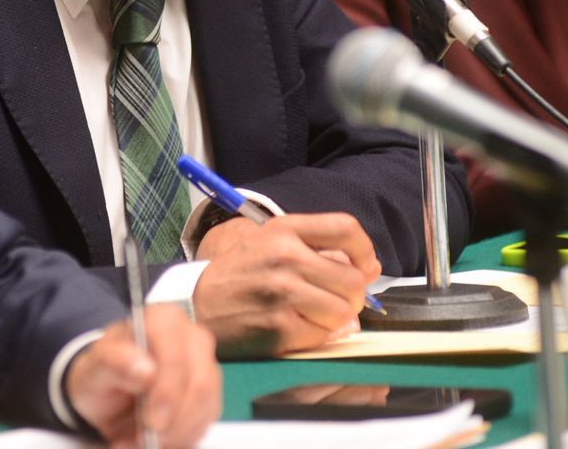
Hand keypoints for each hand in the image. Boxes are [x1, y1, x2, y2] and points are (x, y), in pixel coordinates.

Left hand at [65, 305, 220, 448]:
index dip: (167, 390)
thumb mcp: (93, 369)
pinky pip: (206, 422)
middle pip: (200, 382)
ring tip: (139, 442)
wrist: (108, 394)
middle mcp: (192, 338)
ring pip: (206, 406)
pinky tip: (156, 440)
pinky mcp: (209, 395)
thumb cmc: (103, 374)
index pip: (176, 353)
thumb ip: (113, 362)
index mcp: (163, 320)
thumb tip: (145, 369)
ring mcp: (205, 366)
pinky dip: (180, 438)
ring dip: (175, 434)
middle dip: (173, 421)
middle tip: (143, 440)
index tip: (151, 421)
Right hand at [191, 213, 380, 356]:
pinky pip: (322, 336)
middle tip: (335, 300)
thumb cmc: (241, 273)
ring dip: (336, 320)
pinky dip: (317, 337)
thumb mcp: (273, 243)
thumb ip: (320, 249)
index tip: (365, 266)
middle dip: (352, 296)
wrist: (197, 302)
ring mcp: (281, 292)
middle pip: (352, 279)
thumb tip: (370, 269)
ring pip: (343, 312)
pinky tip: (298, 329)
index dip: (364, 251)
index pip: (346, 229)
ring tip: (314, 316)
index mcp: (284, 229)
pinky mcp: (277, 327)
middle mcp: (284, 256)